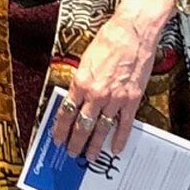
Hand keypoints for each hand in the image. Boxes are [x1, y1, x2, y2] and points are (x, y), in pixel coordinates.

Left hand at [51, 10, 163, 156]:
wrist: (132, 33)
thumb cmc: (108, 41)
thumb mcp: (85, 61)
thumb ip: (80, 82)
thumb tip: (75, 98)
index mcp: (80, 83)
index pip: (66, 113)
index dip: (60, 129)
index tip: (57, 139)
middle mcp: (96, 94)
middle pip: (82, 125)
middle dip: (75, 142)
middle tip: (71, 153)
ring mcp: (115, 99)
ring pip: (101, 129)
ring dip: (94, 145)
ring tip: (89, 156)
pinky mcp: (132, 99)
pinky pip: (124, 124)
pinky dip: (120, 139)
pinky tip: (115, 149)